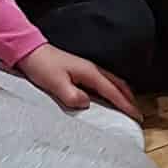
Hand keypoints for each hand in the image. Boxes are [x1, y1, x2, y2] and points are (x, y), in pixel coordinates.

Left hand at [15, 43, 136, 116]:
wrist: (31, 52)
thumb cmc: (42, 67)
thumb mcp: (55, 84)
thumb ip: (72, 95)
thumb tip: (87, 104)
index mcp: (89, 73)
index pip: (113, 91)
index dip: (125, 104)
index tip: (136, 116)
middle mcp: (92, 69)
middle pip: (118, 84)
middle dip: (129, 98)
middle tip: (137, 113)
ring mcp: (87, 68)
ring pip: (112, 81)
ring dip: (122, 93)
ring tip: (128, 105)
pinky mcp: (81, 70)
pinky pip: (104, 81)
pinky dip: (112, 89)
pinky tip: (108, 95)